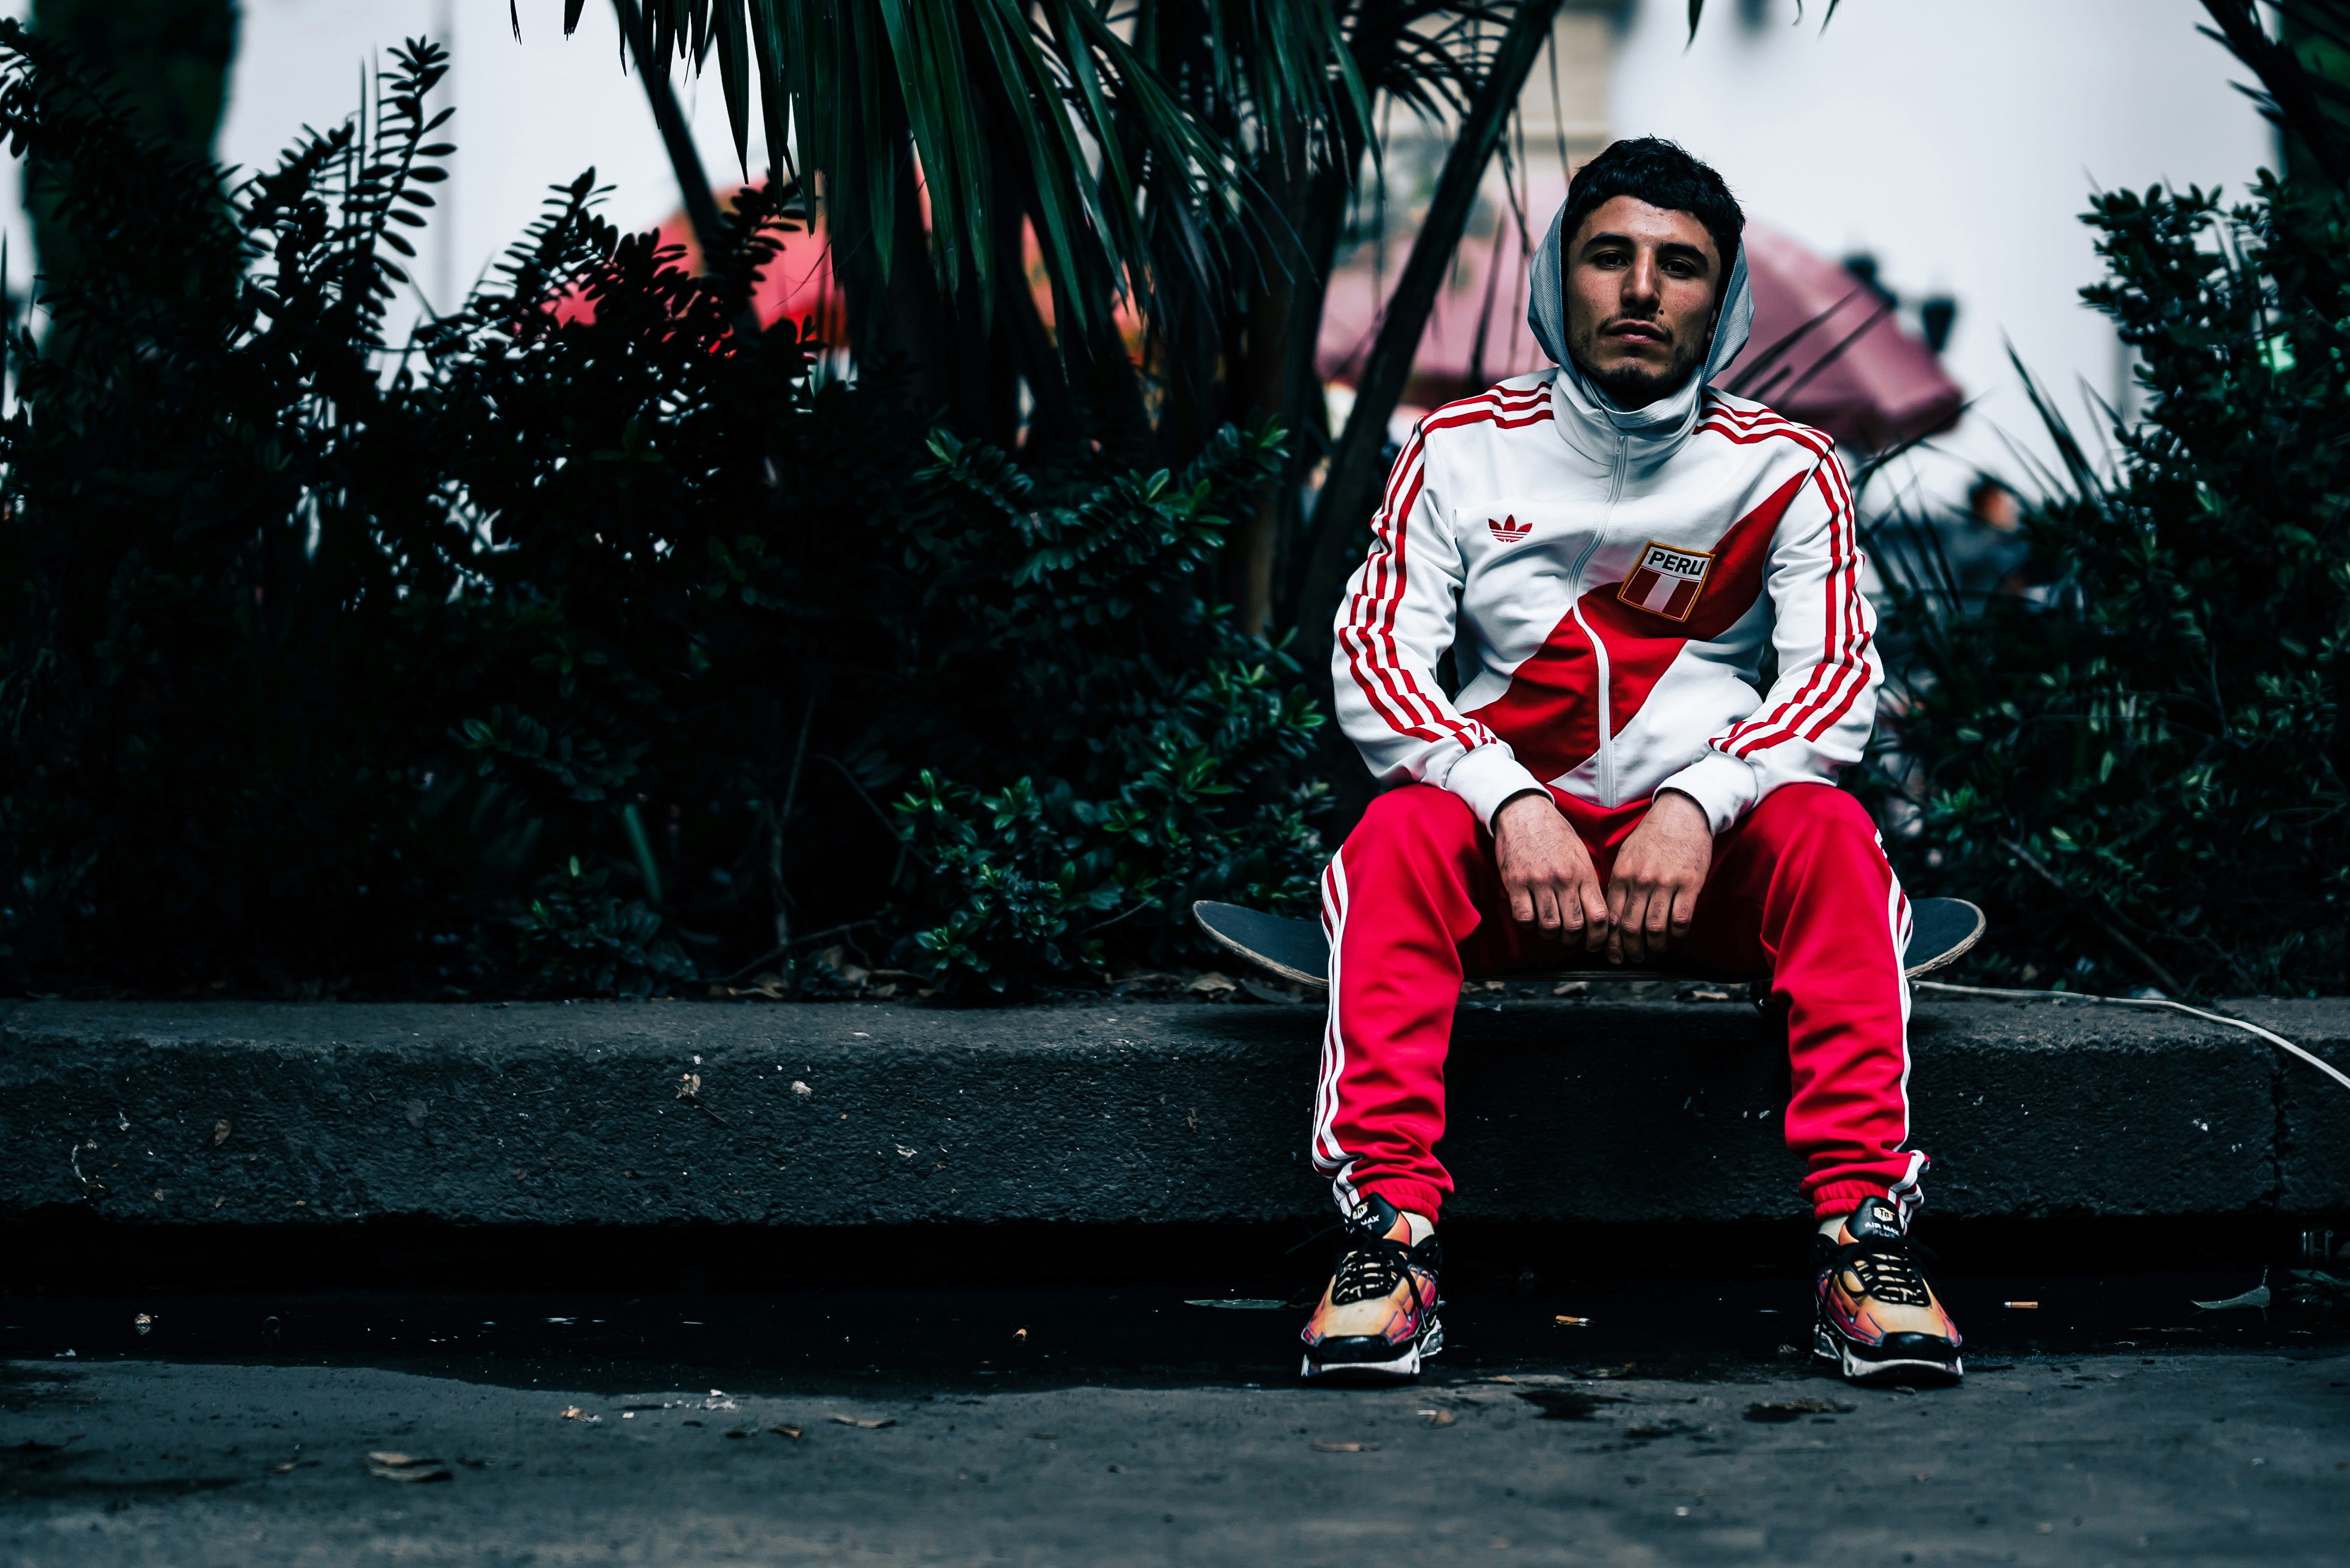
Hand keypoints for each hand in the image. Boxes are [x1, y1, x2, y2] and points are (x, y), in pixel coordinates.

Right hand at [1493, 791, 1610, 949]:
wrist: (1524, 811)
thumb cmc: (1554, 832)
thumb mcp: (1580, 853)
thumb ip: (1588, 882)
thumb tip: (1596, 912)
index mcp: (1583, 873)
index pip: (1599, 916)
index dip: (1599, 937)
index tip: (1594, 943)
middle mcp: (1563, 879)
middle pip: (1574, 926)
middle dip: (1572, 938)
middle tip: (1568, 935)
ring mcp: (1539, 882)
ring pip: (1549, 926)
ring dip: (1550, 933)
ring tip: (1550, 927)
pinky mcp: (1516, 882)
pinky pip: (1524, 917)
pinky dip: (1529, 923)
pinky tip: (1531, 916)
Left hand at [1605, 789, 1712, 964]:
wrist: (1682, 814)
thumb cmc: (1653, 835)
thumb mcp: (1626, 854)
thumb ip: (1619, 881)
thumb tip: (1611, 910)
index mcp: (1622, 875)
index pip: (1611, 917)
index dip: (1611, 940)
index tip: (1613, 952)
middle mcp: (1640, 882)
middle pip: (1630, 927)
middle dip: (1630, 949)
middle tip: (1633, 958)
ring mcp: (1665, 884)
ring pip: (1654, 927)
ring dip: (1653, 945)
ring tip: (1654, 950)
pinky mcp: (1689, 884)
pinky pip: (1680, 919)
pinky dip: (1677, 933)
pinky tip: (1675, 934)